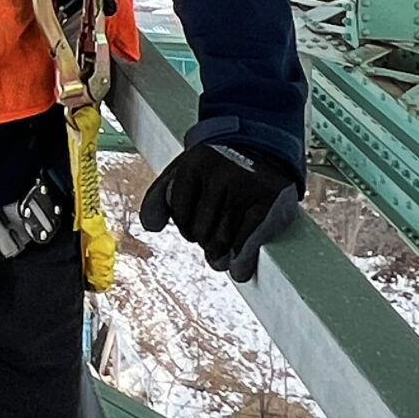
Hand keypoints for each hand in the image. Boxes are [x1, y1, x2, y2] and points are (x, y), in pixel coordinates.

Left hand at [139, 141, 299, 281]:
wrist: (260, 146)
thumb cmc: (215, 167)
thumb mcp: (183, 171)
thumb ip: (159, 197)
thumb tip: (150, 227)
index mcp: (194, 165)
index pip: (179, 214)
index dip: (184, 225)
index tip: (192, 224)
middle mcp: (220, 174)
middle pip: (201, 230)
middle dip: (202, 238)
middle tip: (208, 236)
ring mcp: (246, 187)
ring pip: (223, 239)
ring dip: (219, 253)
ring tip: (219, 253)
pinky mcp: (268, 200)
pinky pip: (249, 240)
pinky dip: (242, 261)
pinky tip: (238, 271)